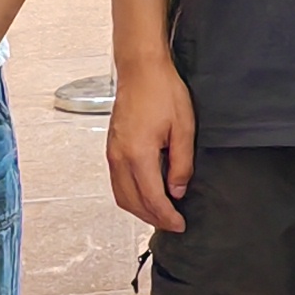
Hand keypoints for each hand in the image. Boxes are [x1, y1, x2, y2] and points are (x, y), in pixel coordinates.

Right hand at [107, 53, 195, 234]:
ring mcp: (112, 153)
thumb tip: (177, 191)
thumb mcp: (184, 127)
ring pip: (121, 195)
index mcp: (138, 155)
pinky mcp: (111, 148)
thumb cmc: (163, 92)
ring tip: (161, 213)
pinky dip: (131, 195)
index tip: (180, 225)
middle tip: (173, 224)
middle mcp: (119, 158)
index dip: (167, 216)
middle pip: (132, 203)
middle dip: (152, 218)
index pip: (152, 199)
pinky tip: (146, 194)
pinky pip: (117, 182)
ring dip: (140, 209)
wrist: (140, 69)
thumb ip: (181, 163)